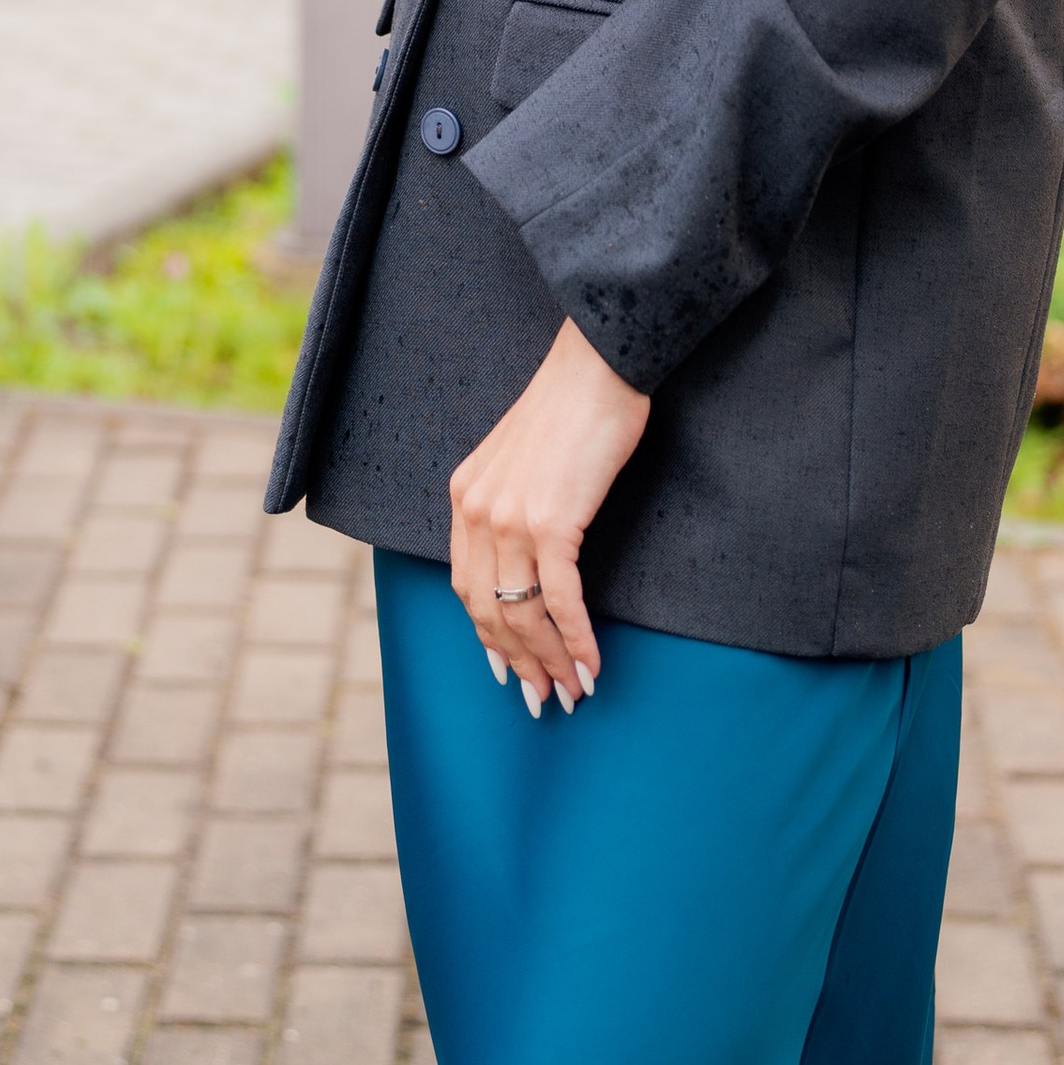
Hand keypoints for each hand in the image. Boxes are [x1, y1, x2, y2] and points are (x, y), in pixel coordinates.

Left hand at [449, 318, 648, 714]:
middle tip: (547, 699)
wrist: (599, 365)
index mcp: (464, 496)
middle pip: (489, 611)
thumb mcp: (521, 460)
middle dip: (519, 663)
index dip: (488, 637)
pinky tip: (592, 663)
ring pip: (523, 614)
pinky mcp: (550, 522)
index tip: (510, 670)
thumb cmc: (572, 408)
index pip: (466, 587)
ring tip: (574, 692)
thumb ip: (512, 506)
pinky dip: (576, 638)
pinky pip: (560, 599)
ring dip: (551, 662)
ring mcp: (510, 518)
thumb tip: (532, 561)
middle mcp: (476, 511)